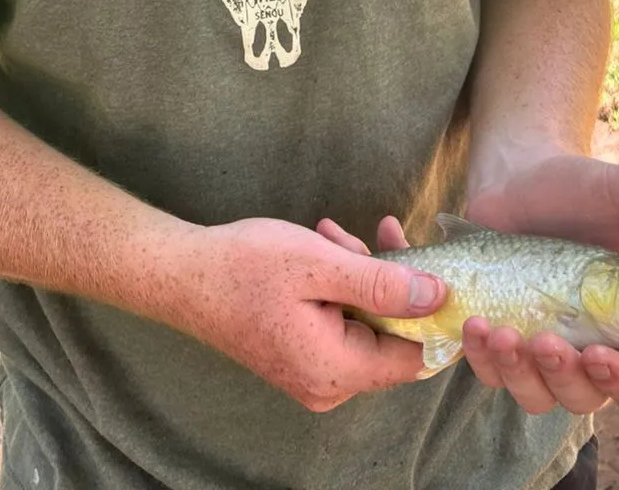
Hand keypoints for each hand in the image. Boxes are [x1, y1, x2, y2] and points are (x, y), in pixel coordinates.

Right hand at [171, 216, 446, 412]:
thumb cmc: (243, 267)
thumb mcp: (320, 265)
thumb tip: (438, 296)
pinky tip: (326, 246)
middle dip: (391, 280)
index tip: (429, 263)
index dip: (432, 311)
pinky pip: (341, 323)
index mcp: (336, 370)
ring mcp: (312, 374)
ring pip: (366, 323)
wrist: (181, 274)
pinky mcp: (299, 356)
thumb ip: (382, 285)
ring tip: (335, 235)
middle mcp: (328, 385)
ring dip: (362, 275)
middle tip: (378, 233)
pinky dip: (341, 285)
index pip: (415, 356)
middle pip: (391, 336)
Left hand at [462, 151, 618, 414]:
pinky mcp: (499, 336)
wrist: (517, 174)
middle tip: (544, 339)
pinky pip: (492, 372)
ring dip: (519, 372)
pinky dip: (484, 358)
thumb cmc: (580, 187)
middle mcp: (587, 345)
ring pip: (536, 393)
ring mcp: (540, 344)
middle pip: (584, 397)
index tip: (597, 353)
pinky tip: (477, 325)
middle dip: (564, 377)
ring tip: (500, 330)